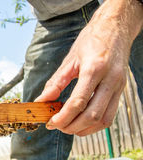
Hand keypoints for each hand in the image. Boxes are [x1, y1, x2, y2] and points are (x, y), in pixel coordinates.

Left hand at [35, 0, 142, 135]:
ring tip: (68, 127)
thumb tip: (41, 101)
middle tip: (57, 126)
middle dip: (72, 126)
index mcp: (94, 69)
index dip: (62, 117)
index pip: (78, 102)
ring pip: (103, 120)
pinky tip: (81, 123)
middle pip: (92, 115)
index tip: (50, 123)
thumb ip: (55, 83)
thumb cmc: (92, 40)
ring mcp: (118, 86)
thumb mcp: (69, 59)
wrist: (116, 27)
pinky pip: (110, 116)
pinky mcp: (121, 91)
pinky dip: (95, 125)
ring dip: (84, 129)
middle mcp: (110, 80)